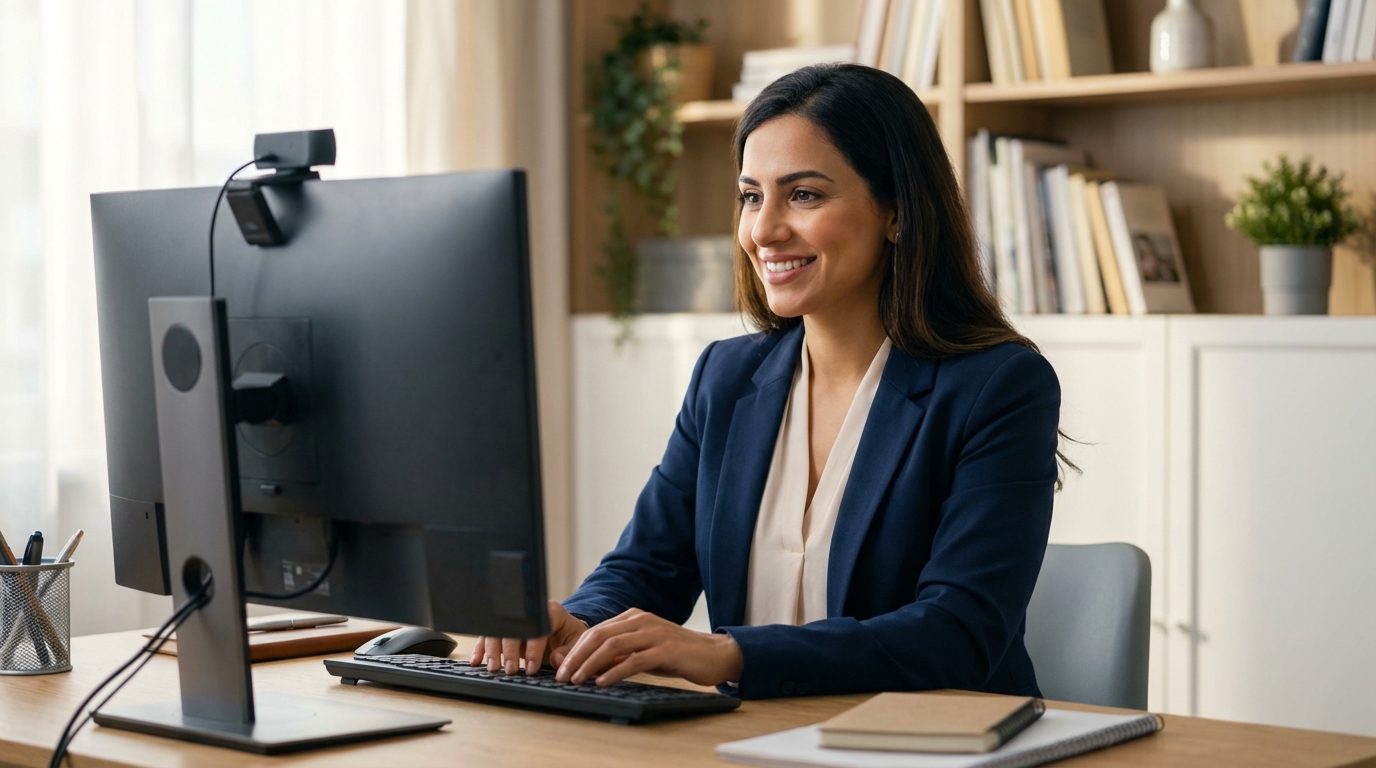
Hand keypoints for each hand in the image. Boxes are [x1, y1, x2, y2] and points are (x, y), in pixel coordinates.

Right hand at [470, 601, 588, 674]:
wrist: (565, 632)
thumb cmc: (571, 637)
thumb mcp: (577, 643)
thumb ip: (568, 652)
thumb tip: (555, 659)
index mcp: (550, 612)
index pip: (537, 628)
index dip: (534, 649)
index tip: (532, 668)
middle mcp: (528, 614)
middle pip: (512, 628)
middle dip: (510, 651)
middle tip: (510, 670)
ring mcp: (514, 622)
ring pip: (497, 631)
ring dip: (492, 651)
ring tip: (493, 669)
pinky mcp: (505, 632)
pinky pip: (488, 638)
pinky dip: (481, 650)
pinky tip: (476, 661)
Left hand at [555, 608, 742, 687]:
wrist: (713, 655)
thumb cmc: (676, 655)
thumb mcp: (643, 652)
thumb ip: (620, 655)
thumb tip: (589, 666)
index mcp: (633, 617)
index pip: (596, 631)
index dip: (575, 650)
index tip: (562, 669)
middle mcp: (641, 621)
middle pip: (600, 635)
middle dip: (577, 657)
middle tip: (564, 676)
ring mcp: (654, 633)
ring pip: (613, 645)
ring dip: (591, 664)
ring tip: (578, 680)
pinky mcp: (666, 650)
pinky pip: (635, 660)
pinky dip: (616, 671)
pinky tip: (603, 681)